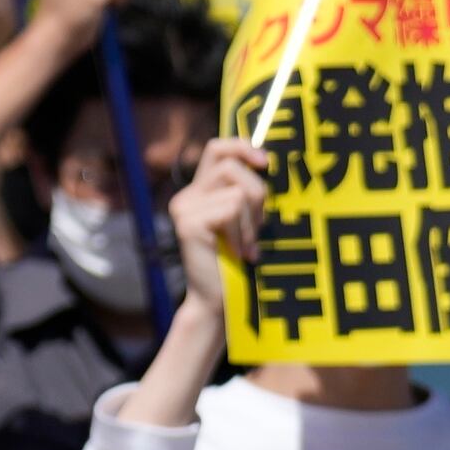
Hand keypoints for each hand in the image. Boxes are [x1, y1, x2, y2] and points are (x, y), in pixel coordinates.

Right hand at [168, 129, 268, 309]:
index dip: (241, 146)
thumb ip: (246, 193)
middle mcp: (187, 196)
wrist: (219, 303)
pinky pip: (232, 210)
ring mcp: (184, 209)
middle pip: (232, 166)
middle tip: (258, 227)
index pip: (217, 149)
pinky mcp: (189, 223)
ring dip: (252, 220)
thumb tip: (265, 161)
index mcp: (200, 192)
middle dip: (257, 194)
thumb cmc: (238, 264)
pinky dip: (243, 233)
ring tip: (247, 245)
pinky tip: (240, 253)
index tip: (264, 162)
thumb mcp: (245, 221)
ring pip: (237, 191)